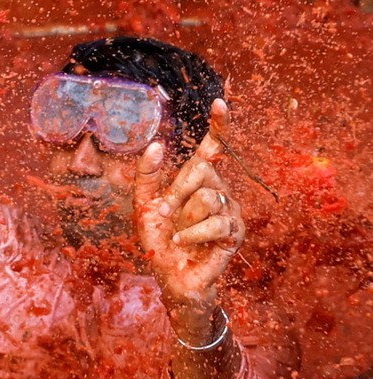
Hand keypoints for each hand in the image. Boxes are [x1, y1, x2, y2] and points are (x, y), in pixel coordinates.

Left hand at [134, 99, 244, 307]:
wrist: (169, 275)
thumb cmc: (159, 240)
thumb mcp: (144, 205)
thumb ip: (147, 175)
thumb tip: (157, 144)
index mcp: (199, 181)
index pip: (212, 148)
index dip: (218, 126)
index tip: (219, 103)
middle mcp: (219, 190)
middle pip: (201, 169)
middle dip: (176, 191)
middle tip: (164, 213)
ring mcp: (230, 210)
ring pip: (207, 197)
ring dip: (183, 217)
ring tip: (177, 233)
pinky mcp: (235, 232)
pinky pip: (215, 222)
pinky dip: (192, 233)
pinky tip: (183, 242)